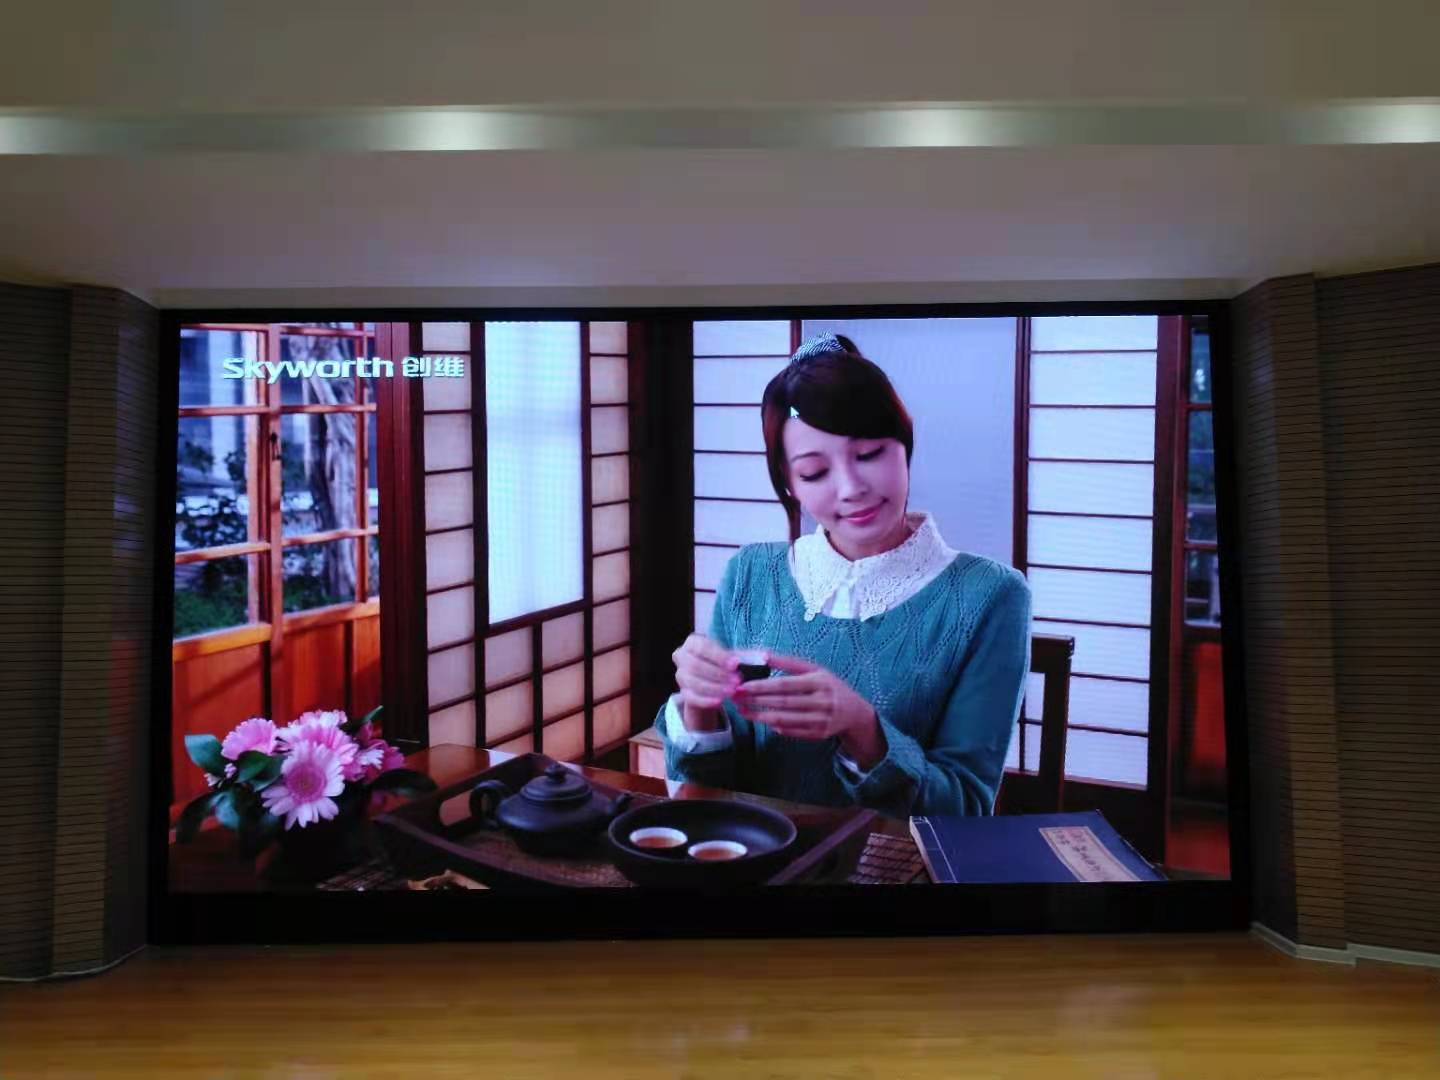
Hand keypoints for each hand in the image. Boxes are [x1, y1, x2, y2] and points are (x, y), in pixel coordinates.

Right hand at [670, 633, 741, 728]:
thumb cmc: (724, 663)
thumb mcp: (734, 657)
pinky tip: (720, 702)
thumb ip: (747, 656)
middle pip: (696, 666)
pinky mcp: (683, 693)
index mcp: (693, 642)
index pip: (703, 648)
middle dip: (717, 674)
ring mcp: (680, 676)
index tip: (736, 664)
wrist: (710, 680)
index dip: (719, 657)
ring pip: (694, 683)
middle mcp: (681, 656)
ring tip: (732, 692)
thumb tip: (765, 657)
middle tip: (737, 682)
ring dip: (714, 688)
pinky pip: (692, 697)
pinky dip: (706, 700)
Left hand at [732, 652, 885, 766]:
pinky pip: (791, 732)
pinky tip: (761, 720)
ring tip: (742, 710)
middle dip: (756, 701)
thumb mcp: (815, 669)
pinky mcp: (819, 735)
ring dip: (760, 716)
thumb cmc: (828, 685)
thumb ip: (788, 663)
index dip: (762, 687)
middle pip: (782, 703)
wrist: (855, 712)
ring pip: (784, 720)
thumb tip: (761, 655)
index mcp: (820, 682)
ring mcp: (821, 720)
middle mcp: (822, 701)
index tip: (742, 686)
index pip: (785, 685)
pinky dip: (774, 727)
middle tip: (735, 698)